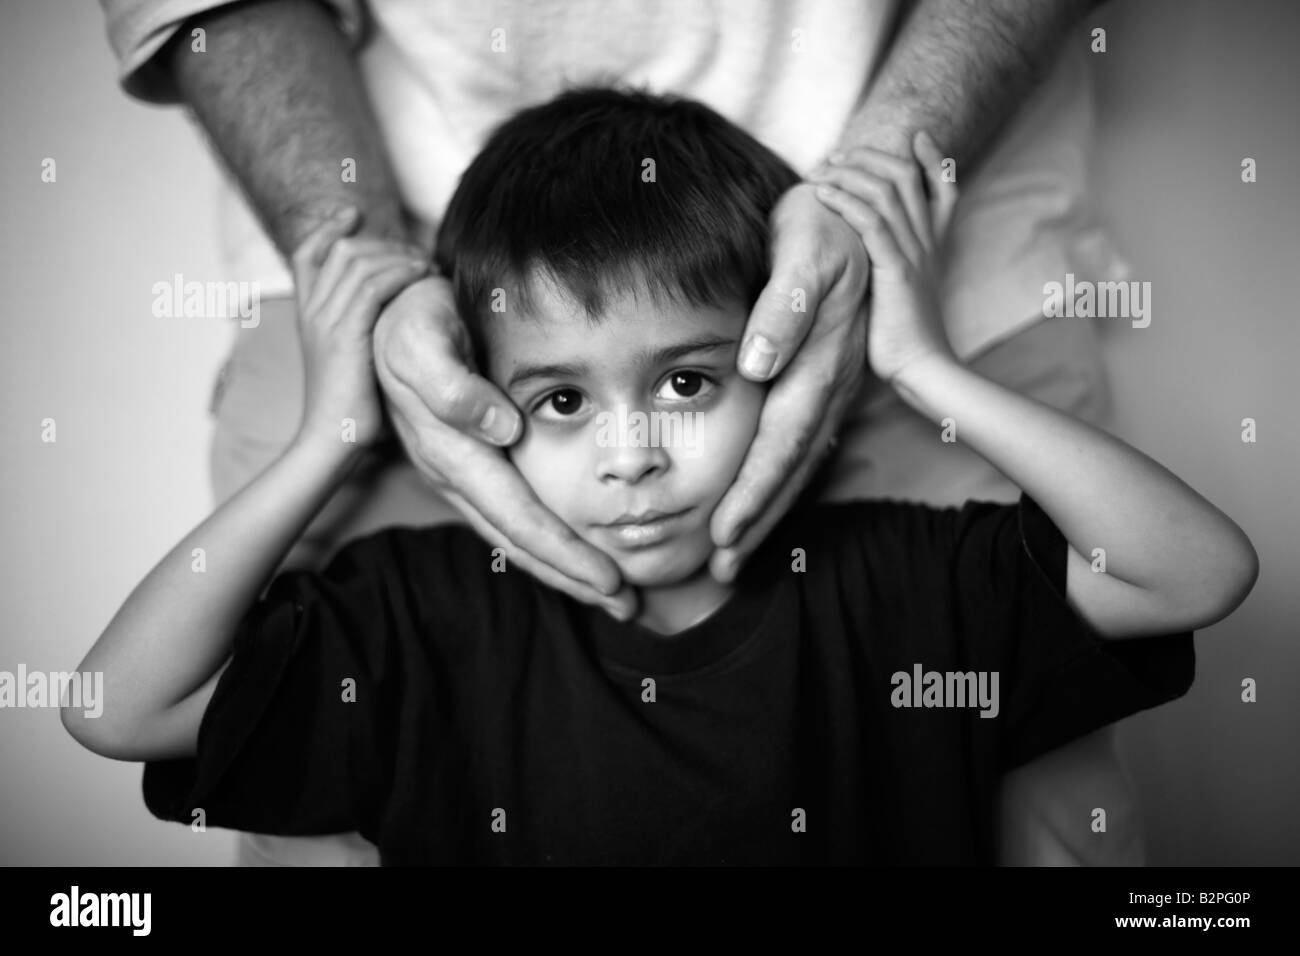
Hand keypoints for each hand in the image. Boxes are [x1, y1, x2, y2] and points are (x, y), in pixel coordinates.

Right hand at [289, 208, 428, 449]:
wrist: (329, 441)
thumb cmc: (349, 409)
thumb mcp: (350, 362)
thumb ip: (361, 333)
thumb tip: (391, 321)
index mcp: (307, 315)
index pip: (306, 254)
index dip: (329, 229)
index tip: (353, 214)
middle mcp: (312, 311)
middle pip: (340, 249)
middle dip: (382, 243)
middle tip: (415, 254)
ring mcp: (325, 321)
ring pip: (358, 262)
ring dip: (399, 256)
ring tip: (426, 266)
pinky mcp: (345, 335)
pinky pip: (373, 286)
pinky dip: (400, 274)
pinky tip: (422, 278)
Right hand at [372, 277, 637, 620]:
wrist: (386, 308)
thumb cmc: (411, 317)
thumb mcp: (420, 338)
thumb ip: (452, 384)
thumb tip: (501, 429)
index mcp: (450, 453)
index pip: (516, 517)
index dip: (562, 552)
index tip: (608, 579)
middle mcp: (454, 475)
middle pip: (518, 542)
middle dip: (572, 578)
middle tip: (626, 605)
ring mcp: (459, 475)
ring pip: (514, 538)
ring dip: (563, 570)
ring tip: (609, 594)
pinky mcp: (467, 465)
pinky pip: (510, 517)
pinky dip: (546, 543)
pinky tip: (573, 553)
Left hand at [708, 182, 870, 582]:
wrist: (864, 202)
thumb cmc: (823, 223)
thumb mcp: (803, 248)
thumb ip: (785, 306)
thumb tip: (758, 363)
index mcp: (819, 361)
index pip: (781, 442)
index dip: (753, 491)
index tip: (723, 535)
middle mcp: (831, 382)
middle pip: (792, 466)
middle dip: (757, 520)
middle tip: (721, 570)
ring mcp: (836, 384)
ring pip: (802, 460)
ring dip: (769, 509)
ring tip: (736, 553)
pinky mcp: (831, 377)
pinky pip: (807, 440)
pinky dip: (783, 478)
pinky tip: (766, 498)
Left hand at [807, 130, 959, 382]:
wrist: (924, 368)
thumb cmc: (906, 340)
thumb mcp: (904, 296)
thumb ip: (893, 271)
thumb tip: (869, 265)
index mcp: (934, 247)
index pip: (945, 189)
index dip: (932, 159)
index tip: (915, 138)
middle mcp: (927, 243)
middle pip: (907, 177)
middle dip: (871, 157)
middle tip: (839, 154)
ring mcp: (914, 253)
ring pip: (887, 191)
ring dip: (851, 173)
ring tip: (824, 168)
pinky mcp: (896, 270)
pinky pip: (872, 223)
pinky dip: (846, 202)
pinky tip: (824, 194)